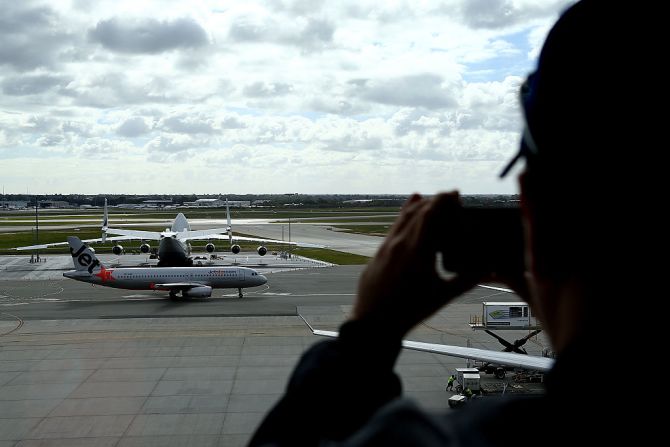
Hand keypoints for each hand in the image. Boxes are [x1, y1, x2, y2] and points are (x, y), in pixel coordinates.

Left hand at [351, 192, 481, 338]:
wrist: (373, 322)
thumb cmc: (410, 310)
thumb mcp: (442, 296)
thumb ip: (467, 280)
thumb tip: (490, 269)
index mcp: (418, 250)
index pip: (431, 214)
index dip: (443, 200)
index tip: (455, 193)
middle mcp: (400, 243)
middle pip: (418, 211)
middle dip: (434, 201)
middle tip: (449, 197)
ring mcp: (386, 246)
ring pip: (403, 217)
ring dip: (418, 206)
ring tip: (430, 199)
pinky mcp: (378, 252)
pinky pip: (393, 227)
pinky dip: (403, 215)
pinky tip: (409, 208)